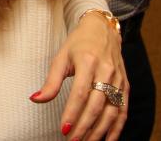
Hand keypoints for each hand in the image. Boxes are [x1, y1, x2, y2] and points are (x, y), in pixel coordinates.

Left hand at [30, 12, 128, 140]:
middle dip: (84, 126)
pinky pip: (123, 110)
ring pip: (112, 111)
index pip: (80, 92)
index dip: (72, 112)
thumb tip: (35, 99)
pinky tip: (108, 140)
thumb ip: (51, 81)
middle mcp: (106, 71)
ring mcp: (118, 80)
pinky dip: (117, 128)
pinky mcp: (125, 86)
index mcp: (88, 61)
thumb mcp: (61, 57)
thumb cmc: (78, 44)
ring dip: (99, 131)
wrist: (103, 30)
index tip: (64, 129)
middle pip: (96, 105)